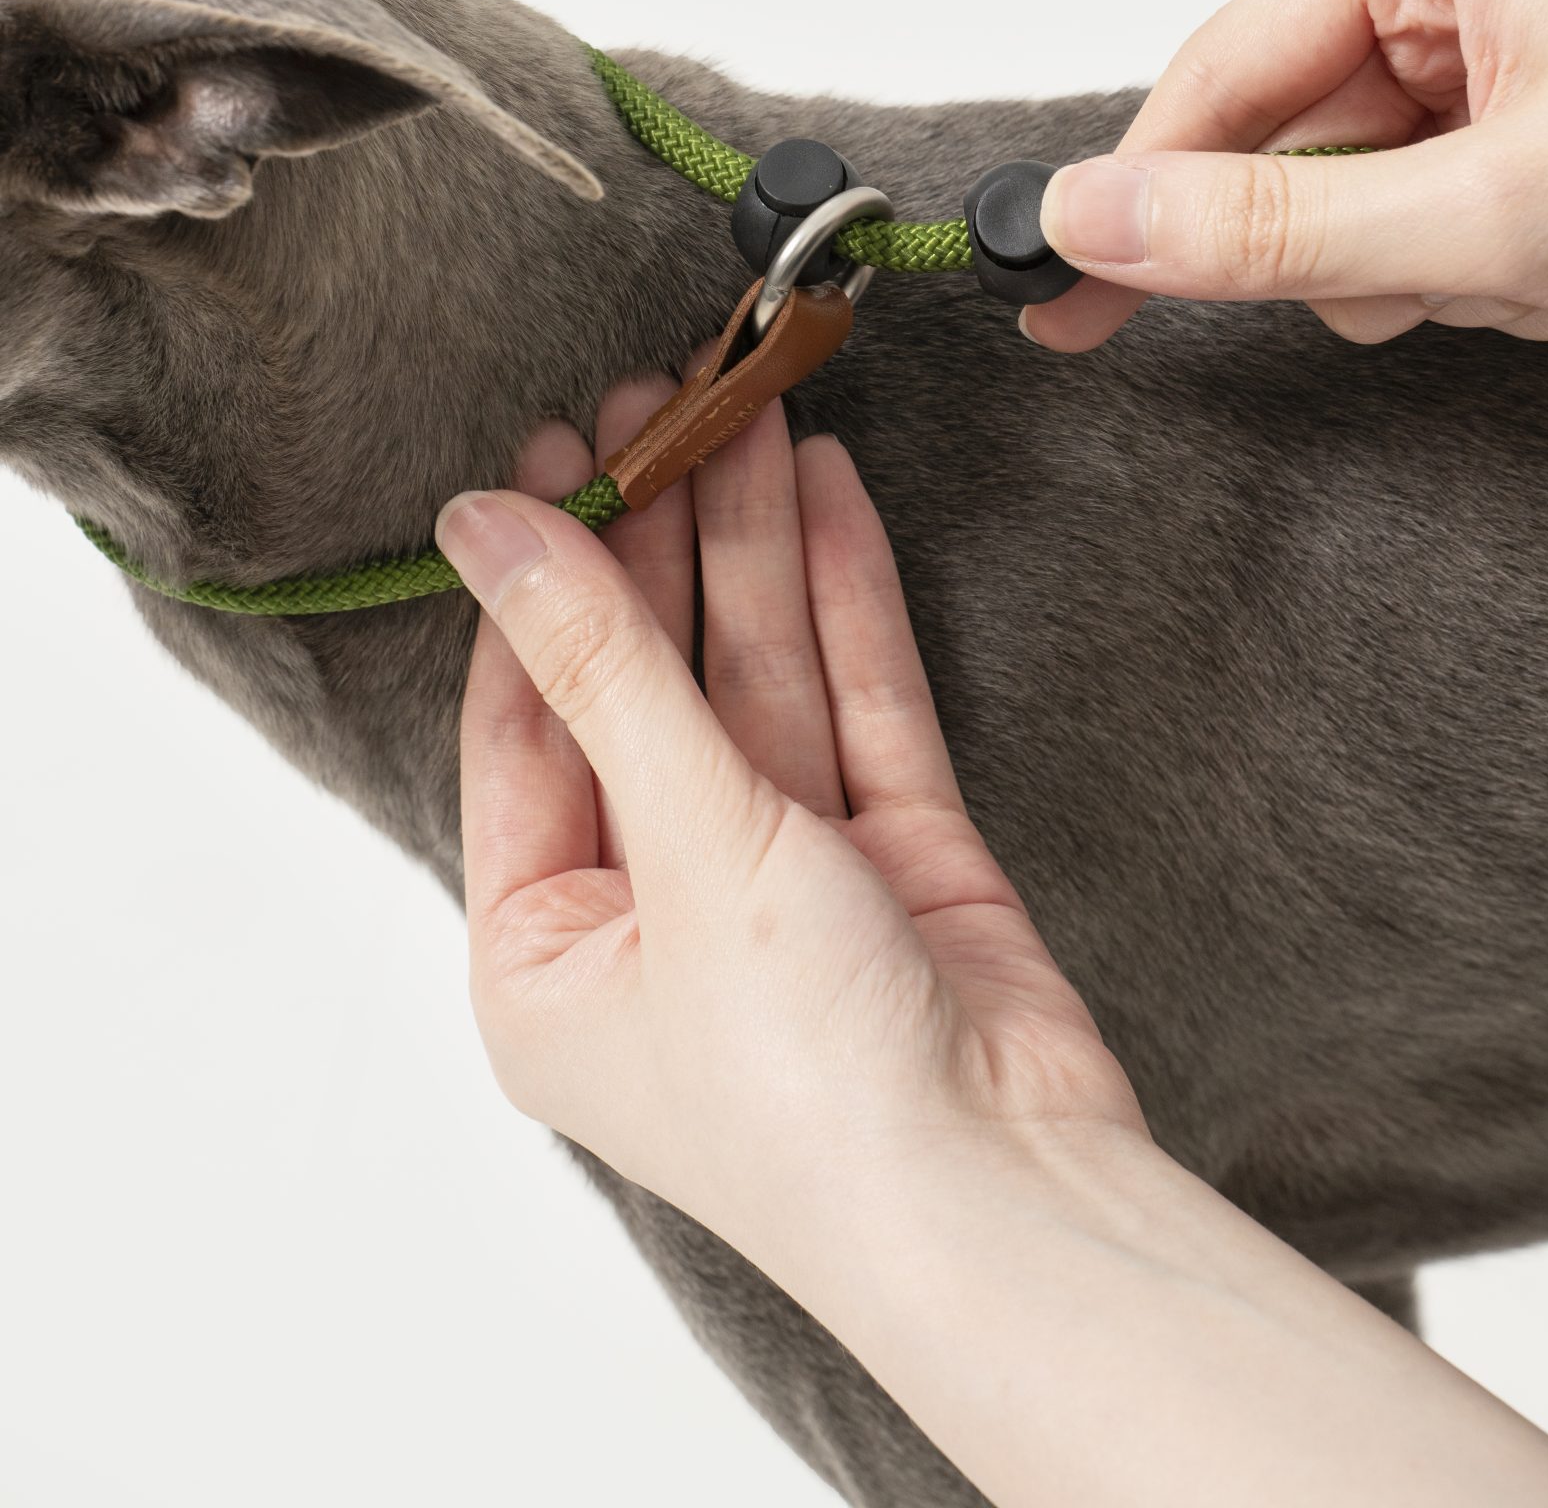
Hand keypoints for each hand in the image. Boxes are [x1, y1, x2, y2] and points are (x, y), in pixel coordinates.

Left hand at [442, 386, 1141, 1293]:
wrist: (1011, 1202)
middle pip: (649, 685)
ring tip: (745, 401)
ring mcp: (783, 886)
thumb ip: (600, 663)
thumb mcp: (682, 842)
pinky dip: (847, 599)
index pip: (526, 723)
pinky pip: (857, 706)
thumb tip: (486, 522)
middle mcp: (656, 914)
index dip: (543, 579)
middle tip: (659, 395)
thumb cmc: (809, 1085)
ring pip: (757, 678)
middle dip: (658, 540)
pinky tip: (826, 489)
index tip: (556, 449)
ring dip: (754, 545)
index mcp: (550, 953)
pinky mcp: (894, 863)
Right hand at [1026, 0, 1547, 349]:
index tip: (1061, 292)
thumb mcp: (1497, 213)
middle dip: (1360, 243)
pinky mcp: (1533, 85)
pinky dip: (1483, 261)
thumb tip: (1087, 225)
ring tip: (1547, 269)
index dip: (1146, 192)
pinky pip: (1431, 198)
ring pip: (1360, 185)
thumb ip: (1277, 232)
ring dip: (1431, 266)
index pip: (1227, 63)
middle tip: (1441, 282)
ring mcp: (1499, 16)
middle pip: (1293, 133)